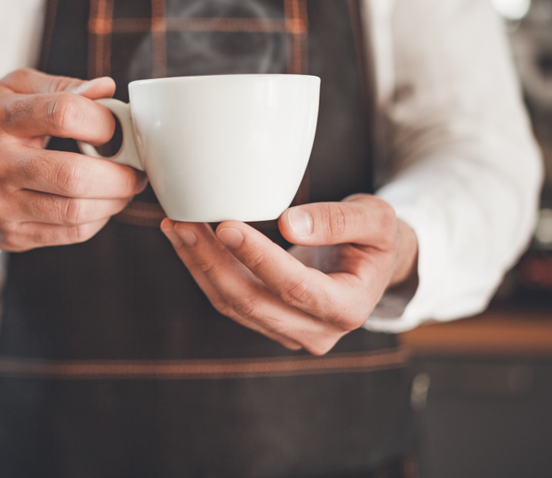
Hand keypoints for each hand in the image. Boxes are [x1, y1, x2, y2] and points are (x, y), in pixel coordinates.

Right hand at [0, 69, 146, 252]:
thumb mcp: (14, 90)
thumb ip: (61, 87)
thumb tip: (106, 90)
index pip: (62, 114)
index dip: (103, 121)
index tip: (117, 126)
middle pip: (73, 175)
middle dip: (119, 173)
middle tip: (135, 167)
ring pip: (75, 211)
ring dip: (115, 200)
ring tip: (124, 186)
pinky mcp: (10, 236)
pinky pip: (70, 234)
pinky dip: (98, 219)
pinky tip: (101, 203)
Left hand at [161, 194, 417, 354]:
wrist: (372, 263)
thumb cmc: (375, 237)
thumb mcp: (375, 218)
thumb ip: (338, 220)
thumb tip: (289, 223)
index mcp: (348, 308)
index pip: (295, 287)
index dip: (259, 258)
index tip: (227, 226)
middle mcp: (316, 331)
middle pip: (253, 302)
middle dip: (213, 262)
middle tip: (184, 223)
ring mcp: (288, 332)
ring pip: (232, 304)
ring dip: (199, 265)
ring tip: (176, 227)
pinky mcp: (266, 322)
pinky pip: (227, 300)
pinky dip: (203, 268)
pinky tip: (185, 239)